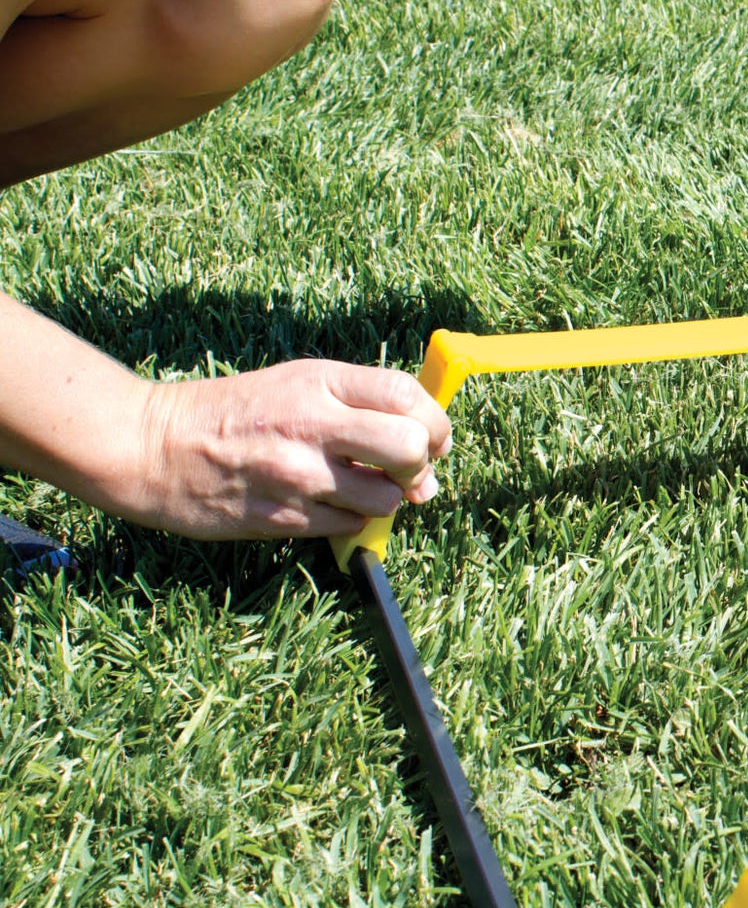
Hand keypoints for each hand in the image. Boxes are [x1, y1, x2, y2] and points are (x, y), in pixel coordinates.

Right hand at [127, 361, 452, 539]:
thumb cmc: (232, 412)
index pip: (407, 396)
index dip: (436, 421)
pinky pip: (348, 525)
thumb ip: (357, 403)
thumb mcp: (295, 382)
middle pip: (410, 448)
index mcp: (319, 383)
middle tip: (407, 470)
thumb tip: (426, 446)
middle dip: (422, 464)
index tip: (433, 437)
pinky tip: (326, 503)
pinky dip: (350, 519)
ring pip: (386, 498)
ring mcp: (296, 474)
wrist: (151, 446)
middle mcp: (312, 425)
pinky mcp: (280, 517)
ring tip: (357, 487)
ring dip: (386, 498)